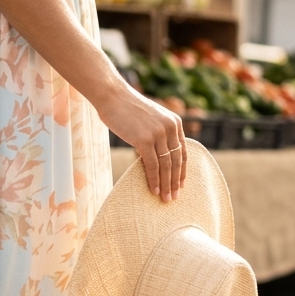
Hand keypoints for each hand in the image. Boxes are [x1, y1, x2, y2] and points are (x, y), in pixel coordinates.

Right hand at [98, 83, 186, 201]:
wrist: (112, 96)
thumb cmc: (126, 108)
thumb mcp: (149, 119)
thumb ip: (157, 134)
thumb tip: (156, 155)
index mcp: (174, 123)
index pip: (182, 151)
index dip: (182, 170)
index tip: (180, 184)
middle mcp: (170, 128)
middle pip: (176, 161)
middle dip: (175, 181)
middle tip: (174, 197)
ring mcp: (158, 134)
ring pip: (166, 165)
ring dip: (166, 184)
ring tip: (165, 199)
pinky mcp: (145, 140)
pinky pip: (153, 165)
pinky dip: (154, 180)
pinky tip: (154, 190)